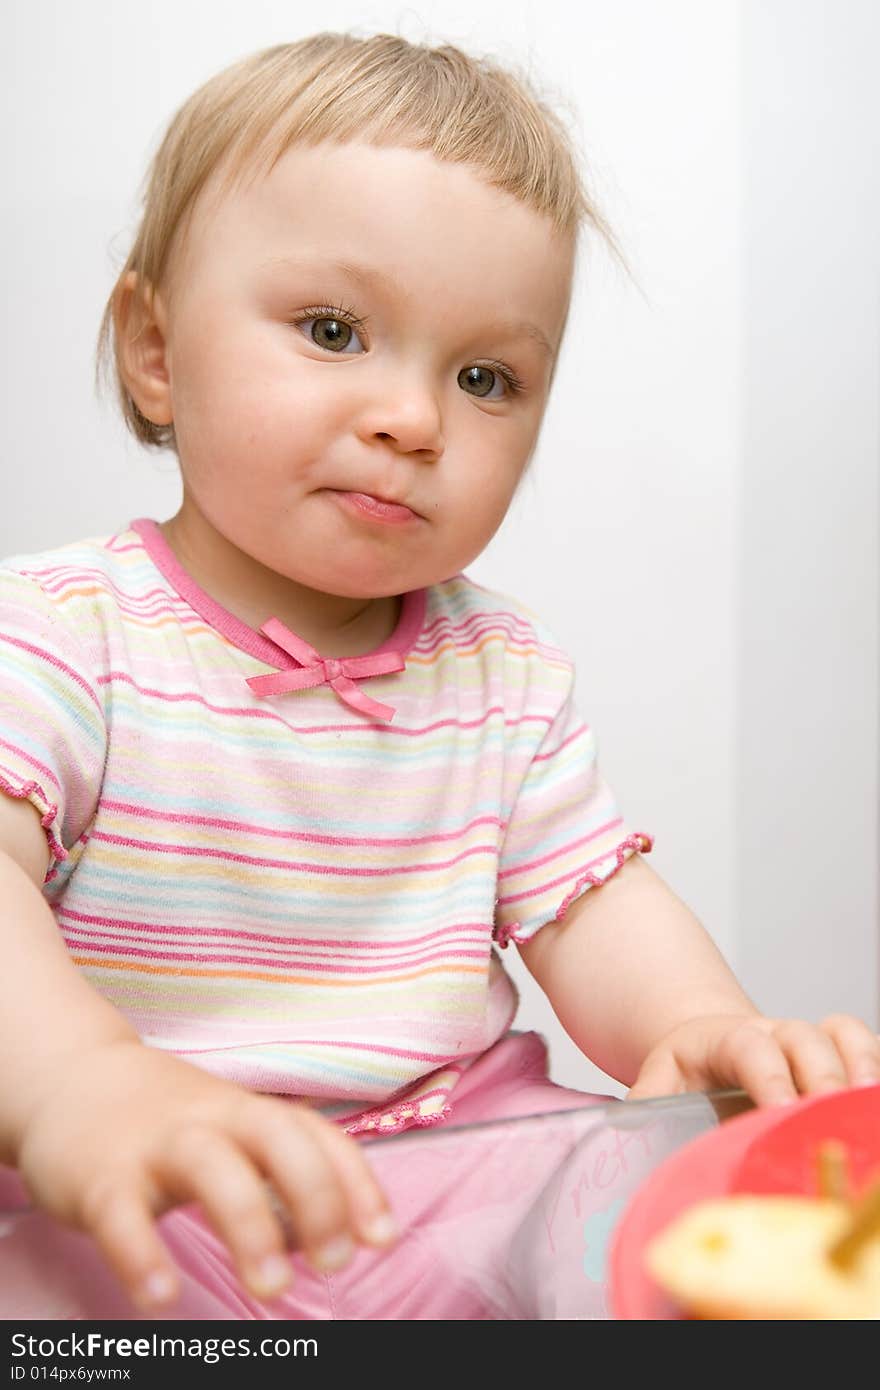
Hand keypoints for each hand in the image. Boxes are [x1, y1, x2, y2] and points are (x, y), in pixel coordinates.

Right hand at [15, 1039, 394, 1309]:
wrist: (70, 1079)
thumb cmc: (167, 1121)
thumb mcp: (229, 1133)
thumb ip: (279, 1176)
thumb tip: (330, 1237)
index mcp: (248, 1112)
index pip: (316, 1136)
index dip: (356, 1183)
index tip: (381, 1237)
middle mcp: (211, 1120)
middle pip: (276, 1136)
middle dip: (315, 1196)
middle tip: (334, 1264)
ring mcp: (156, 1145)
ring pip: (211, 1167)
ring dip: (248, 1225)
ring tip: (272, 1288)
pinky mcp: (101, 1177)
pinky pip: (123, 1215)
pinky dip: (142, 1255)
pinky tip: (162, 1298)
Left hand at [626, 1012, 879, 1106]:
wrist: (708, 1049)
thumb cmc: (687, 1072)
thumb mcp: (658, 1080)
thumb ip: (646, 1101)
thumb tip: (625, 1126)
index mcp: (726, 1039)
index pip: (752, 1049)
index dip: (770, 1078)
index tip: (783, 1112)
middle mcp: (773, 1032)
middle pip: (806, 1040)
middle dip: (823, 1080)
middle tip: (830, 1120)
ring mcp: (806, 1041)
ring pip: (841, 1037)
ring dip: (859, 1070)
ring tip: (864, 1111)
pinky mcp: (832, 1055)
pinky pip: (861, 1045)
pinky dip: (870, 1066)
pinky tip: (869, 1105)